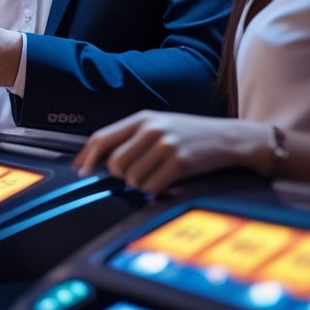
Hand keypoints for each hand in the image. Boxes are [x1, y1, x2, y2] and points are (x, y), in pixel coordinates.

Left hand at [72, 110, 270, 193]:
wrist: (229, 138)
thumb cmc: (190, 135)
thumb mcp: (159, 126)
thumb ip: (132, 138)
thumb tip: (100, 161)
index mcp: (143, 118)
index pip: (102, 138)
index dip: (87, 157)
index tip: (80, 171)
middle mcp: (152, 128)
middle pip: (114, 163)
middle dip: (119, 176)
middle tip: (134, 177)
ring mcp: (166, 144)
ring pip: (132, 178)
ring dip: (140, 185)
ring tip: (155, 177)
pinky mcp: (180, 162)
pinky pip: (151, 186)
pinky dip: (154, 190)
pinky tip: (165, 183)